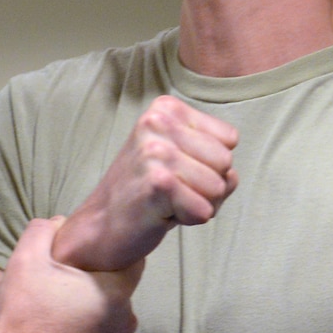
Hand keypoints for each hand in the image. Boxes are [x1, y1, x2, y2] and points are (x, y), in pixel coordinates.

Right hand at [0, 218, 140, 332]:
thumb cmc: (22, 314)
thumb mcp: (25, 260)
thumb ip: (44, 230)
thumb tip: (59, 221)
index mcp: (115, 293)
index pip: (132, 263)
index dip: (113, 255)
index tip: (95, 255)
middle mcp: (125, 324)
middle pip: (117, 293)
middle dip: (96, 287)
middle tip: (67, 286)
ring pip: (110, 320)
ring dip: (93, 314)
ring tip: (62, 312)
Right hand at [53, 96, 239, 270]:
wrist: (101, 224)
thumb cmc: (148, 191)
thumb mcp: (184, 160)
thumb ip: (217, 160)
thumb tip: (231, 176)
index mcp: (166, 108)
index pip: (229, 139)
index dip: (211, 164)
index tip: (179, 171)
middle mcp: (157, 122)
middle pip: (226, 162)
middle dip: (207, 185)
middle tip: (173, 190)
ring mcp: (155, 151)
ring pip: (218, 186)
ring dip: (198, 203)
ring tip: (167, 201)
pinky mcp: (156, 182)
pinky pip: (204, 209)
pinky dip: (189, 219)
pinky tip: (161, 213)